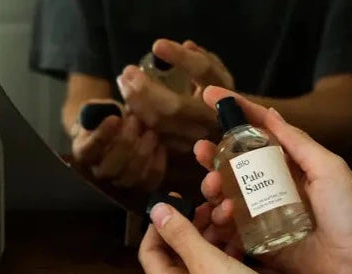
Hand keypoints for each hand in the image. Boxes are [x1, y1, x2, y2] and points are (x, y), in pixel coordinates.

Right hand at [72, 100, 165, 190]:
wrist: (119, 133)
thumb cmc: (108, 118)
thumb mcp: (103, 109)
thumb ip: (107, 106)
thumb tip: (124, 87)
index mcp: (84, 152)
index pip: (89, 149)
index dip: (102, 136)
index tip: (115, 118)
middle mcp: (99, 172)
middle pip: (110, 168)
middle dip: (125, 144)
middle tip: (137, 122)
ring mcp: (120, 182)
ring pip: (130, 177)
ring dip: (142, 154)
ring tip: (151, 133)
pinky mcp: (140, 185)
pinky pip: (150, 181)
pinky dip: (157, 165)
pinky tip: (161, 146)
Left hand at [117, 39, 233, 153]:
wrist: (226, 134)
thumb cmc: (215, 97)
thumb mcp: (214, 77)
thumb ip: (200, 61)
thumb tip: (187, 45)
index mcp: (226, 93)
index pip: (203, 72)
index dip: (181, 58)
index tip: (157, 45)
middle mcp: (213, 119)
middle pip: (174, 106)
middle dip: (145, 88)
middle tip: (128, 71)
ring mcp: (198, 139)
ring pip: (161, 123)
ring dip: (137, 103)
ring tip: (125, 85)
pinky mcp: (183, 150)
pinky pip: (155, 135)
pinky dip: (140, 119)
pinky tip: (130, 106)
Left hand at [139, 201, 320, 273]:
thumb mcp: (206, 263)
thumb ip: (181, 236)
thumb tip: (156, 211)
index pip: (150, 252)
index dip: (157, 225)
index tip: (173, 199)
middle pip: (177, 251)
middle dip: (189, 225)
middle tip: (206, 204)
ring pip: (202, 255)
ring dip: (211, 233)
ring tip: (228, 212)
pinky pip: (222, 263)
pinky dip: (228, 247)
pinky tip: (241, 234)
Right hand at [195, 86, 351, 273]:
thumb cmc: (348, 210)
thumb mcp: (327, 167)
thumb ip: (297, 142)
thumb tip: (270, 113)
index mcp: (286, 167)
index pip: (256, 136)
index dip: (234, 115)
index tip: (208, 97)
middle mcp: (270, 188)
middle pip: (233, 168)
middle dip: (213, 158)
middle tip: (200, 153)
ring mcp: (261, 215)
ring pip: (226, 197)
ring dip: (213, 190)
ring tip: (212, 190)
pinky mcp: (256, 241)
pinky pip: (230, 230)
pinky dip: (218, 222)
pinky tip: (219, 217)